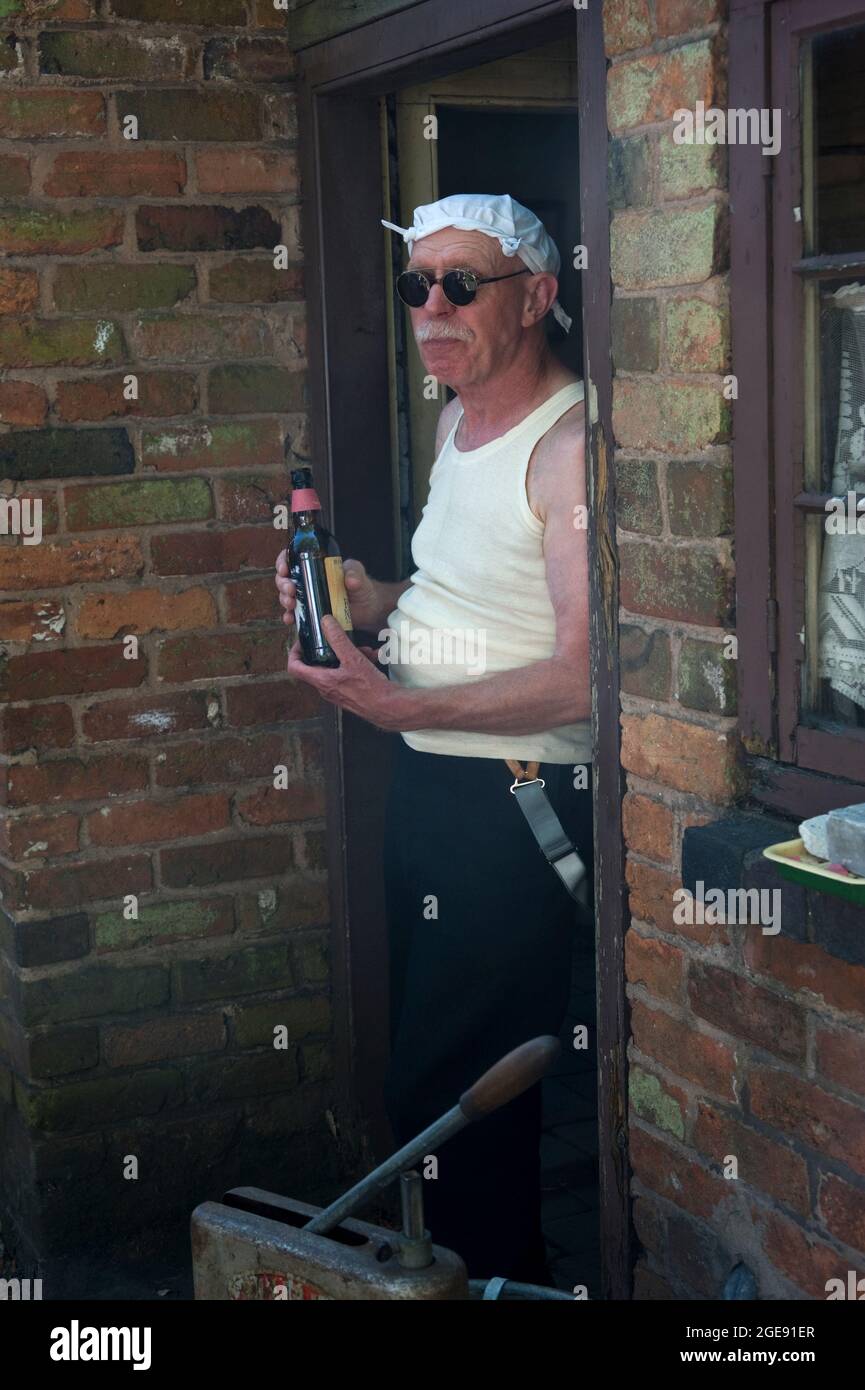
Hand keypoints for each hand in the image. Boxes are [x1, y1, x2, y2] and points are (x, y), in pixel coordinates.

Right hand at [275, 551, 382, 632]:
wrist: (368, 608)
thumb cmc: (361, 585)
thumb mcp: (358, 574)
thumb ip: (355, 573)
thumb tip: (350, 580)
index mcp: (314, 566)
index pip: (292, 559)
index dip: (283, 562)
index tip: (285, 569)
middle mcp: (307, 581)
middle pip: (284, 579)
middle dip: (282, 583)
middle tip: (291, 590)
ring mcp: (307, 598)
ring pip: (286, 596)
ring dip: (284, 600)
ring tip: (291, 604)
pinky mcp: (310, 613)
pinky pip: (295, 615)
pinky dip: (289, 617)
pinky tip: (290, 619)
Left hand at [287, 616, 409, 730]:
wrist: (388, 708)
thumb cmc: (370, 688)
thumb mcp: (353, 659)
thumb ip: (338, 639)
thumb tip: (325, 622)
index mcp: (321, 681)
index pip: (294, 667)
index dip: (294, 652)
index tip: (303, 641)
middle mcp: (326, 688)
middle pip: (317, 665)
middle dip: (329, 649)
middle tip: (338, 638)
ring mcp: (337, 691)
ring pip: (335, 668)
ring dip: (347, 655)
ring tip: (364, 648)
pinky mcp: (349, 693)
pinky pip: (347, 674)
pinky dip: (356, 663)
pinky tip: (372, 657)